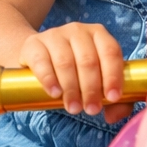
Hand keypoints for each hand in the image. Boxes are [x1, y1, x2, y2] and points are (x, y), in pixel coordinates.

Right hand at [18, 22, 132, 120]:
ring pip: (65, 62)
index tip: (112, 98)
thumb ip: (113, 100)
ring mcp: (54, 35)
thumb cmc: (74, 71)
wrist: (39, 57)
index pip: (110, 51)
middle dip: (91, 89)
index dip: (113, 75)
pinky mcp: (33, 43)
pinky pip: (42, 61)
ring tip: (73, 108)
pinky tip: (55, 93)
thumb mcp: (96, 80)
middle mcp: (78, 30)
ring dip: (71, 89)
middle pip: (88, 60)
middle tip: (91, 109)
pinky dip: (49, 79)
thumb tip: (113, 116)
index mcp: (99, 34)